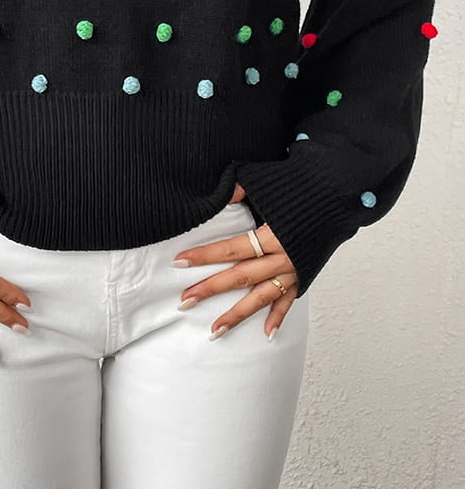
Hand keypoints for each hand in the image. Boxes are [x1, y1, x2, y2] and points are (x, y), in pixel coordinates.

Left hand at [172, 183, 297, 339]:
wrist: (337, 194)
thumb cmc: (300, 187)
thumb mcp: (267, 183)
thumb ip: (241, 190)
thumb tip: (220, 194)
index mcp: (272, 235)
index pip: (231, 248)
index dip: (205, 255)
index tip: (180, 261)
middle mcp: (283, 257)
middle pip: (241, 276)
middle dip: (211, 289)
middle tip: (185, 300)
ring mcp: (294, 270)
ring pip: (261, 297)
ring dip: (237, 315)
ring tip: (214, 330)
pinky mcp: (304, 276)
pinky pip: (289, 300)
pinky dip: (278, 317)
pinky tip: (266, 334)